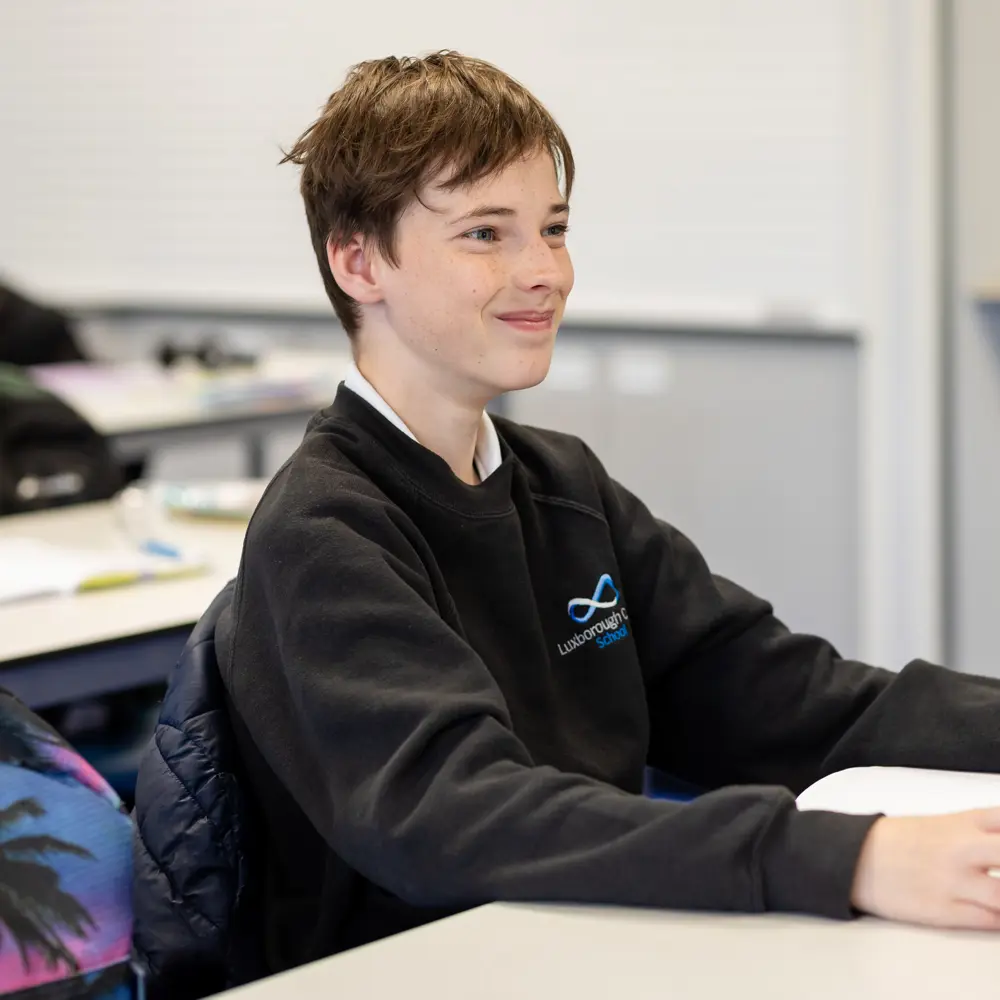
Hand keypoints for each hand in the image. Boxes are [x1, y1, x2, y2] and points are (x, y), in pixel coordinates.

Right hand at [851, 809, 999, 929]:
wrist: (854, 858)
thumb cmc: (898, 841)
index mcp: (959, 823)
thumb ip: (978, 831)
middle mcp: (960, 849)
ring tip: (999, 893)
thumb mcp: (939, 824)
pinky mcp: (944, 910)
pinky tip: (998, 913)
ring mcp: (953, 881)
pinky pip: (990, 920)